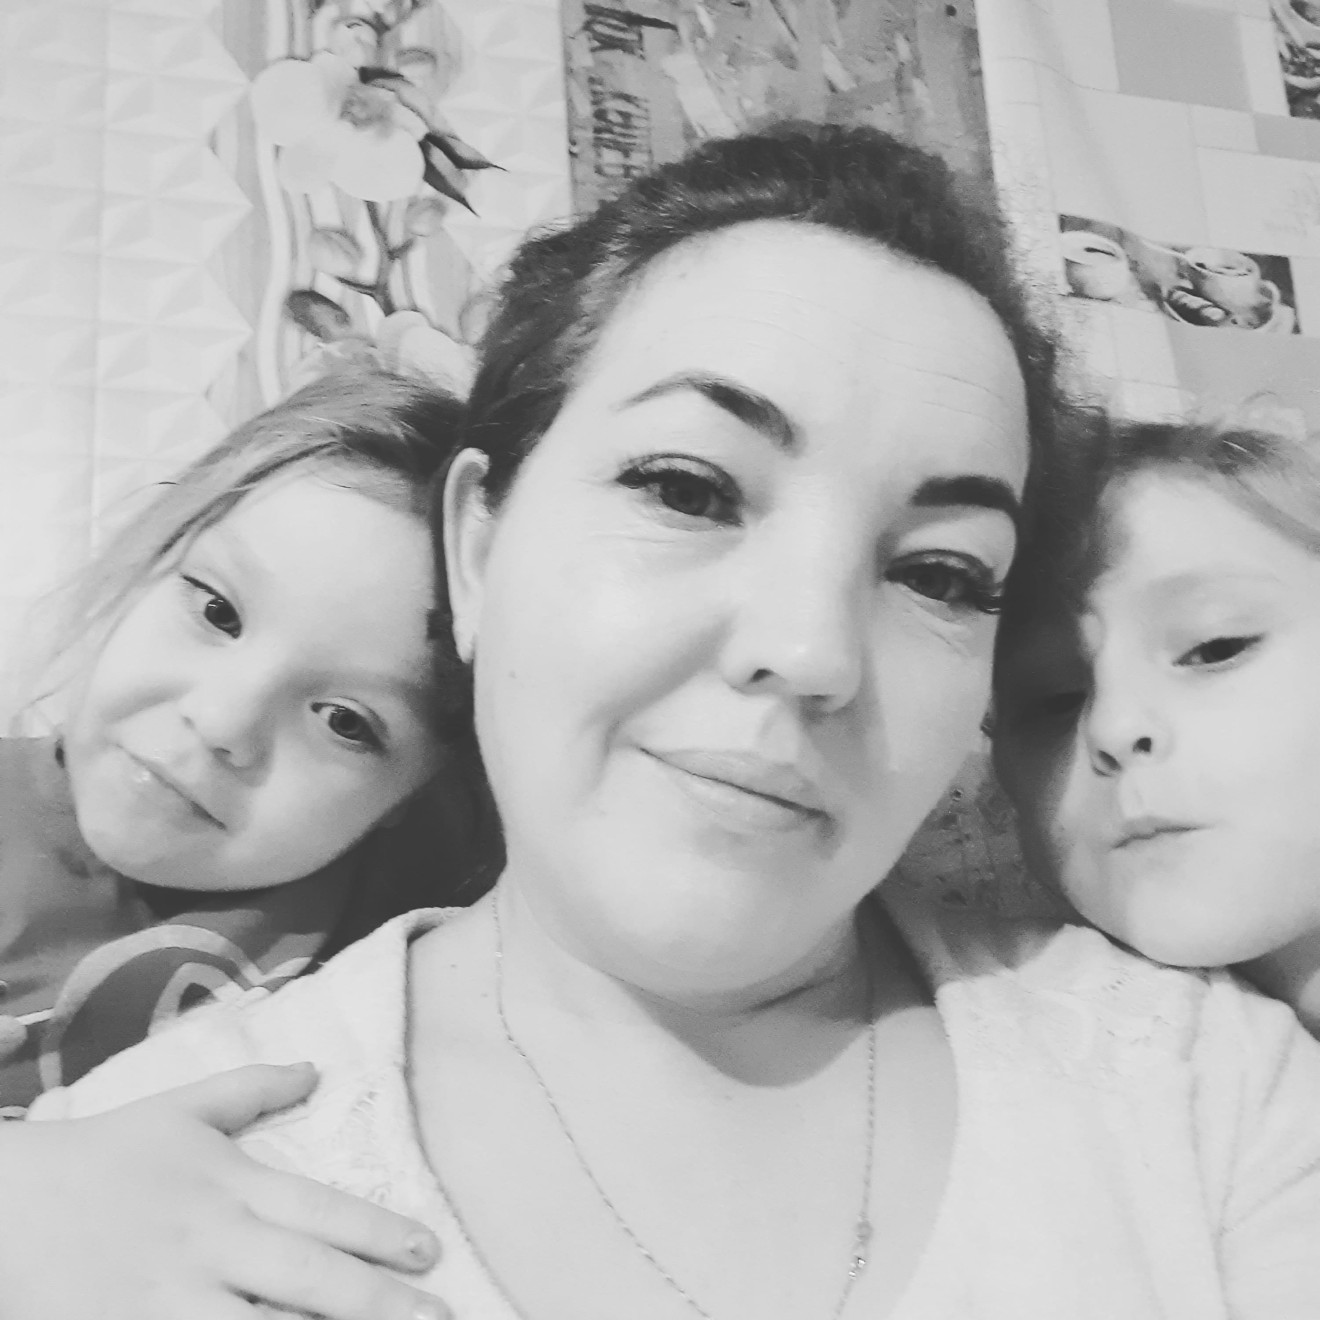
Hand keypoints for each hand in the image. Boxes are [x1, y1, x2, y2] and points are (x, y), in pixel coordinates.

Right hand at [0, 1064, 449, 1319]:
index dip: (381, 1232)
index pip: (323, 1211)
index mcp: (230, 1186)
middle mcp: (214, 1243)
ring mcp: (172, 1300)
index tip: (432, 1250)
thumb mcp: (180, 1109)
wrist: (6, 1205)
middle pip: (311, 1279)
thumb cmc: (104, 1155)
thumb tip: (317, 1068)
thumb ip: (252, 1088)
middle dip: (381, 1302)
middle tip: (441, 1317)